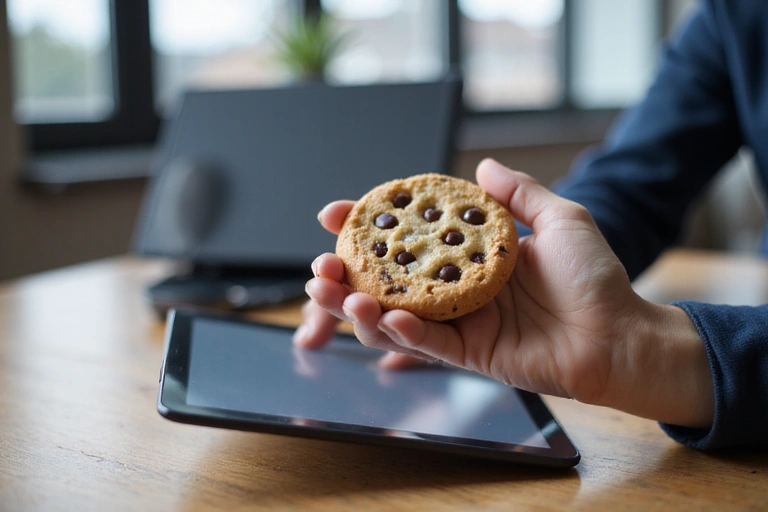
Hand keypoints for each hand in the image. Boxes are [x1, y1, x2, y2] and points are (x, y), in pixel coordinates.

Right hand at [297, 159, 713, 427]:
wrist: (619, 333)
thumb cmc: (595, 278)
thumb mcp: (561, 218)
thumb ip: (519, 193)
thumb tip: (484, 165)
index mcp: (469, 256)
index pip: (408, 238)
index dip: (367, 227)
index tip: (335, 213)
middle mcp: (456, 289)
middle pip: (386, 281)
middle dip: (345, 275)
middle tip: (321, 267)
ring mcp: (460, 324)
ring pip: (394, 317)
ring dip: (359, 306)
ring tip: (338, 292)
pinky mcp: (470, 354)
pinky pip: (428, 344)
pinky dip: (401, 332)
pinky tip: (383, 316)